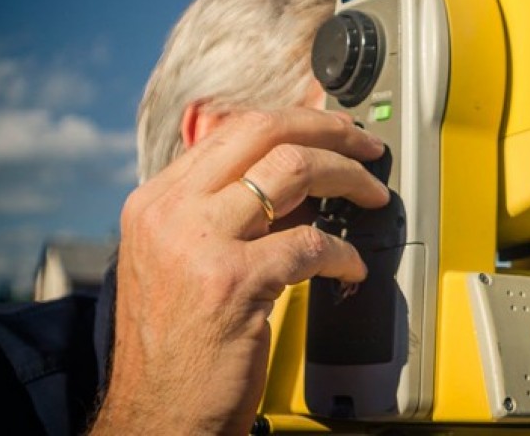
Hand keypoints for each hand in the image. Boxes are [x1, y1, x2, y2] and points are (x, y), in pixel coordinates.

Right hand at [91, 108, 388, 434]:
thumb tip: (296, 180)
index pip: (234, 129)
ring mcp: (198, 244)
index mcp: (156, 201)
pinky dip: (344, 253)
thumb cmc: (176, 346)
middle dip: (330, 130)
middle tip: (368, 147)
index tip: (334, 131)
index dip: (297, 122)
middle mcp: (170, 212)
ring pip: (293, 170)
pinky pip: (311, 244)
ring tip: (373, 195)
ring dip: (349, 178)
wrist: (156, 414)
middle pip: (265, 131)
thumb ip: (223, 215)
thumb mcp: (180, 261)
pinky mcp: (231, 282)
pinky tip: (352, 268)